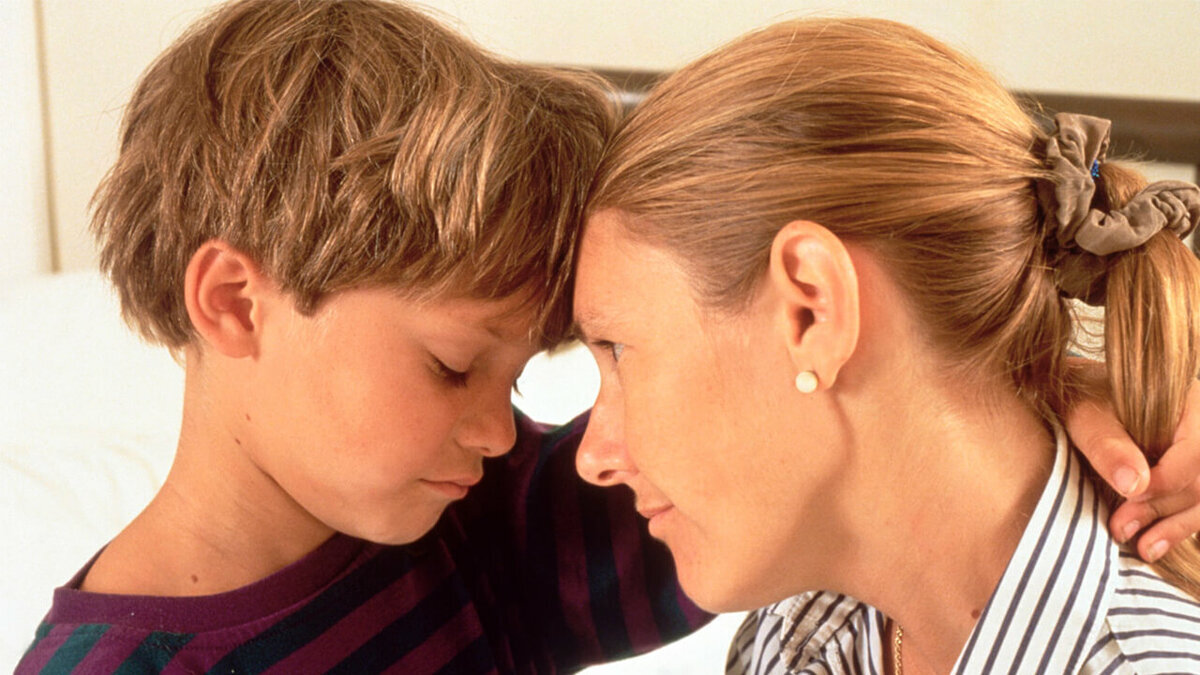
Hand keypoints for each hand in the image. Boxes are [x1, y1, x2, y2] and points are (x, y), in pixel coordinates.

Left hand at [1066, 378, 1199, 561]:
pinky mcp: (1188, 474)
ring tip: (1142, 549)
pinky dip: (1174, 526)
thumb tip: (1134, 486)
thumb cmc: (1081, 398)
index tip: (1128, 499)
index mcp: (1189, 406)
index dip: (1164, 484)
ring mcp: (1198, 453)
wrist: (1078, 394)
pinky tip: (1151, 545)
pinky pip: (1194, 506)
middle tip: (1120, 530)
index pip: (1194, 457)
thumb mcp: (1085, 415)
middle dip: (1162, 511)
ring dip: (1174, 528)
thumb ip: (1107, 446)